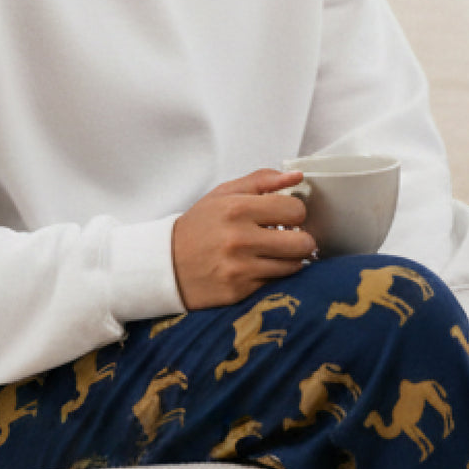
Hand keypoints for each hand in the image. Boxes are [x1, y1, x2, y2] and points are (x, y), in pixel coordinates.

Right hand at [172, 169, 313, 309]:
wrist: (166, 264)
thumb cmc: (199, 226)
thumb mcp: (223, 194)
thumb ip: (261, 181)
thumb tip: (297, 176)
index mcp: (237, 209)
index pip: (295, 210)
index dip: (295, 213)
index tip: (286, 217)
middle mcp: (239, 239)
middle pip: (303, 242)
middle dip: (301, 239)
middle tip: (288, 238)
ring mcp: (240, 268)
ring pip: (293, 265)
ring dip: (288, 259)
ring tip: (273, 253)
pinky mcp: (239, 291)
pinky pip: (276, 283)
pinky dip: (272, 275)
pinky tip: (258, 267)